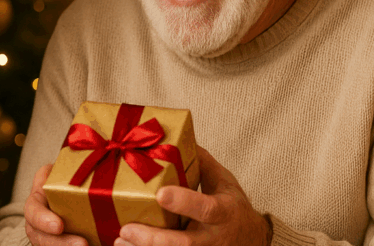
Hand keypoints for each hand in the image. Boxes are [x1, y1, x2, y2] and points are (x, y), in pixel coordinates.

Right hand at [24, 164, 88, 245]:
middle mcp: (37, 219)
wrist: (71, 190)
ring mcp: (44, 234)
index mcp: (38, 197)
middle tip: (83, 244)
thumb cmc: (70, 176)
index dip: (43, 219)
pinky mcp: (55, 241)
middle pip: (39, 236)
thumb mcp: (66, 167)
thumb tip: (103, 154)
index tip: (59, 226)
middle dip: (60, 243)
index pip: (33, 209)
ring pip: (47, 245)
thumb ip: (74, 165)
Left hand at [115, 145, 271, 245]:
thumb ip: (202, 162)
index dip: (184, 202)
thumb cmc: (233, 208)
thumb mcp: (224, 182)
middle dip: (153, 238)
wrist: (253, 239)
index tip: (160, 194)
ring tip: (120, 241)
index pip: (205, 209)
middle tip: (127, 229)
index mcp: (223, 212)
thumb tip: (177, 138)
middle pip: (185, 244)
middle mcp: (214, 237)